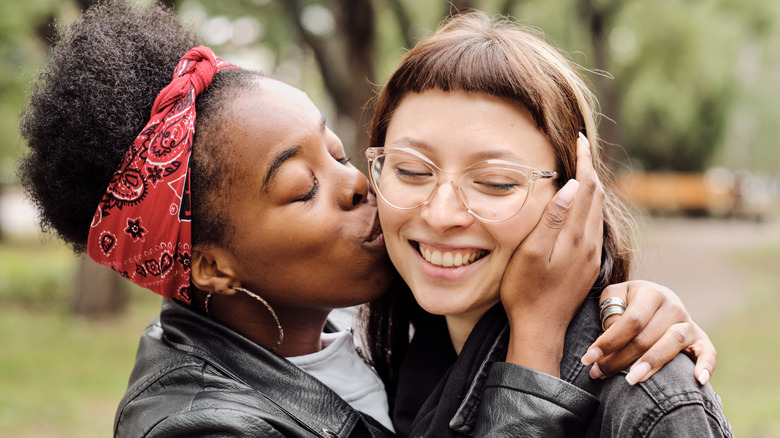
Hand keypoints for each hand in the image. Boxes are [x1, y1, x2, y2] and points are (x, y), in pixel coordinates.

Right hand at [502, 133, 603, 375]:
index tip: (580, 140)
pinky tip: (582, 206)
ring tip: (582, 169)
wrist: (540, 329)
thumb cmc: (525, 292)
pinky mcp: (588, 266)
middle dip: (589, 169)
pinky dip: (590, 206)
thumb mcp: (531, 253)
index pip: (586, 188)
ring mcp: (590, 256)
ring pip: (598, 211)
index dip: (584, 161)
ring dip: (591, 187)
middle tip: (581, 147)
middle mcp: (589, 243)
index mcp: (575, 237)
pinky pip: (594, 226)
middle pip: (596, 196)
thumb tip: (572, 186)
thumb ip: (552, 219)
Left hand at [581, 280, 716, 385]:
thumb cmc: (627, 302)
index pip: (631, 321)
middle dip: (620, 358)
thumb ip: (610, 311)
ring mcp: (688, 322)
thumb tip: (610, 332)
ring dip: (651, 364)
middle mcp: (673, 305)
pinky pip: (708, 352)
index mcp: (650, 293)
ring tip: (630, 380)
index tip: (588, 358)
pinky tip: (699, 380)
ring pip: (672, 344)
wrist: (654, 300)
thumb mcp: (614, 297)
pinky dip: (706, 365)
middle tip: (599, 373)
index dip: (608, 341)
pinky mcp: (700, 338)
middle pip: (647, 336)